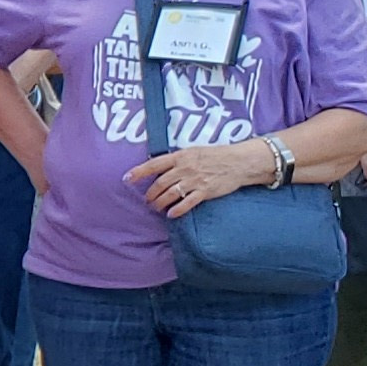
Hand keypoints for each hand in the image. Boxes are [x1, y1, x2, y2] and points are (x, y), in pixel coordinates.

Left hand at [123, 140, 277, 218]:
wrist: (239, 162)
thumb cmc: (216, 155)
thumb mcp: (194, 151)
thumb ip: (178, 160)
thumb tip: (160, 168)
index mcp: (181, 156)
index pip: (154, 164)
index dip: (138, 172)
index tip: (127, 179)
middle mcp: (185, 168)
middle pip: (160, 183)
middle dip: (150, 193)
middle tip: (146, 200)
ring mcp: (195, 180)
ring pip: (170, 194)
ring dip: (160, 202)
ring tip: (155, 208)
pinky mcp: (205, 191)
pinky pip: (187, 203)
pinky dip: (177, 210)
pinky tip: (171, 214)